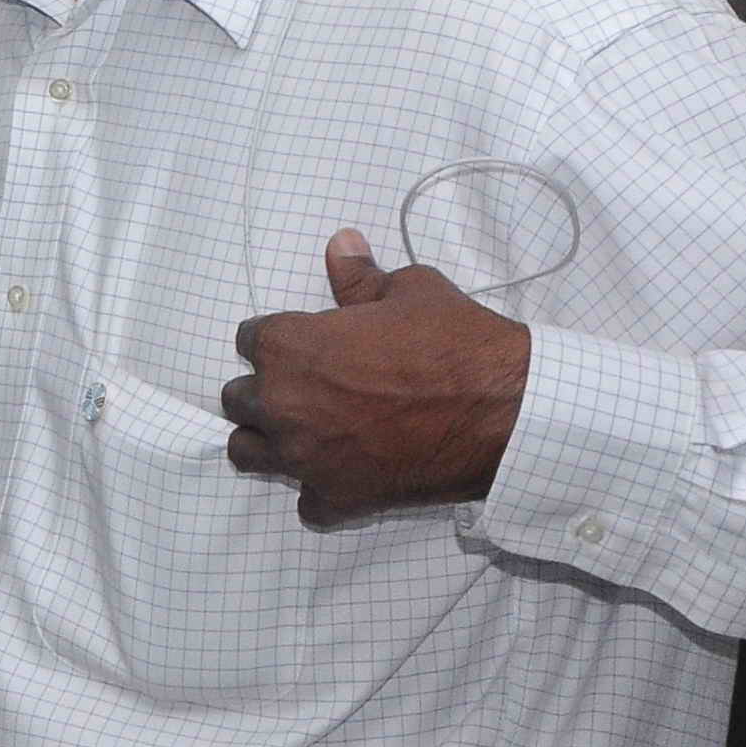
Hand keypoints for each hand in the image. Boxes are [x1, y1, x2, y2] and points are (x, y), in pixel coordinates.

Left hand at [222, 230, 530, 526]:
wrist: (507, 410)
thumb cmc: (457, 342)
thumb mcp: (410, 291)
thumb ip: (359, 277)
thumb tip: (340, 244)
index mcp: (288, 347)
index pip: (249, 339)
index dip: (276, 340)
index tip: (305, 344)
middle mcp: (281, 404)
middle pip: (238, 398)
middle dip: (266, 390)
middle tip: (307, 388)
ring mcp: (305, 457)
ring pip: (247, 452)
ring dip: (268, 440)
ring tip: (303, 431)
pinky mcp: (338, 497)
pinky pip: (305, 503)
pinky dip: (320, 491)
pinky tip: (344, 474)